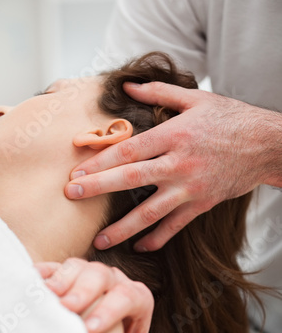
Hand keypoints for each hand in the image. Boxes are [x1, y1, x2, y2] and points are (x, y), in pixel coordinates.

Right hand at [35, 258, 152, 332]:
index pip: (126, 298)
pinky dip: (41, 275)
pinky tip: (29, 285)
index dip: (108, 311)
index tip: (89, 329)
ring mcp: (88, 271)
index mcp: (136, 297)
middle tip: (67, 307)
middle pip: (100, 275)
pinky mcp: (64, 270)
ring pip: (76, 266)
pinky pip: (52, 267)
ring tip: (47, 295)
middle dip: (84, 290)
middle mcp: (113, 279)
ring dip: (60, 280)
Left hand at [65, 82, 275, 250]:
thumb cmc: (230, 119)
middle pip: (132, 178)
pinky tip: (140, 247)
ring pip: (151, 211)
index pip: (129, 150)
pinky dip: (158, 238)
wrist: (266, 144)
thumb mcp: (196, 99)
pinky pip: (176, 225)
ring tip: (99, 241)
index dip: (100, 161)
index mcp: (174, 135)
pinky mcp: (202, 204)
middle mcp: (179, 163)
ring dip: (123, 228)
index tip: (77, 171)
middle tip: (71, 196)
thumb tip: (128, 86)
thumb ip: (159, 92)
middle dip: (99, 188)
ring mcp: (191, 187)